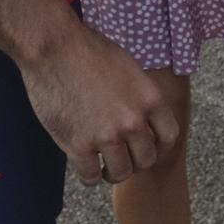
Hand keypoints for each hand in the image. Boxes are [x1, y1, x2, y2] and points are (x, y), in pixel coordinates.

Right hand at [20, 23, 178, 186]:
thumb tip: (141, 116)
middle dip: (134, 161)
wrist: (53, 46)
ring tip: (102, 166)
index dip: (158, 147)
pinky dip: (87, 174)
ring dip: (111, 172)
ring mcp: (107, 136)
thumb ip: (139, 96)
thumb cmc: (87, 50)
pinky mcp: (79, 146)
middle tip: (121, 157)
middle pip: (146, 160)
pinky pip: (90, 177)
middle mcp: (133, 121)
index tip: (147, 149)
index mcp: (150, 99)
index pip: (169, 137)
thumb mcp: (129, 68)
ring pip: (120, 173)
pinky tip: (82, 163)